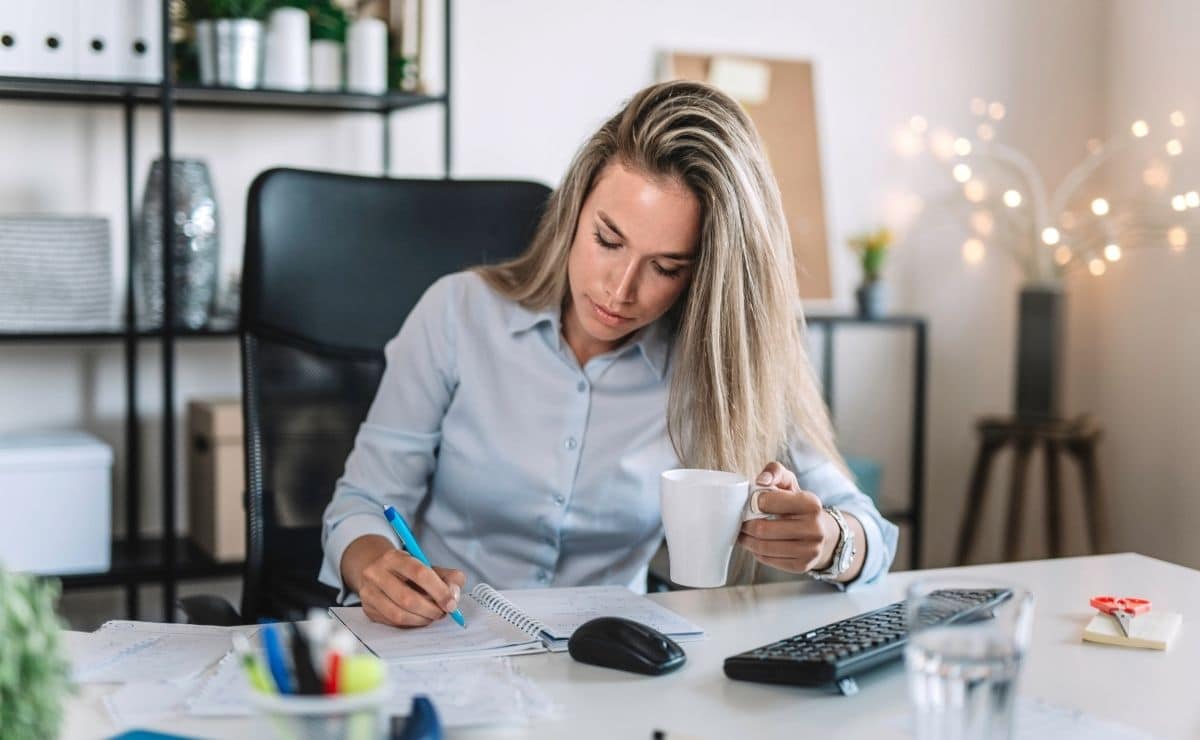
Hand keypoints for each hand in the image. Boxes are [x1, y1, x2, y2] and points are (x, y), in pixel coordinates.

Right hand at [345, 535, 465, 627]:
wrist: (377, 570)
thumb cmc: (408, 570)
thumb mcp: (428, 566)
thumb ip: (448, 577)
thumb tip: (454, 596)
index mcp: (394, 557)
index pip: (419, 573)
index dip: (439, 591)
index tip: (451, 603)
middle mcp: (376, 573)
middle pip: (407, 598)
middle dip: (430, 609)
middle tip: (443, 613)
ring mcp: (368, 592)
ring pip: (398, 614)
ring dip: (421, 620)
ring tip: (432, 616)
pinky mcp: (367, 609)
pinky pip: (392, 623)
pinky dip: (410, 624)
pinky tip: (418, 618)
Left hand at [737, 461, 838, 573]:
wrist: (823, 532)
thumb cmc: (798, 504)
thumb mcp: (789, 483)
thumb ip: (774, 471)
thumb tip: (761, 480)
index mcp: (811, 503)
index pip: (767, 502)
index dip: (753, 502)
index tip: (750, 503)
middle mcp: (814, 528)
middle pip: (762, 529)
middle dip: (746, 525)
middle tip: (740, 521)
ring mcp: (810, 550)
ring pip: (763, 547)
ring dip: (747, 540)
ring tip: (744, 534)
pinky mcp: (803, 566)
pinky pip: (768, 560)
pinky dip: (757, 552)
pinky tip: (757, 544)